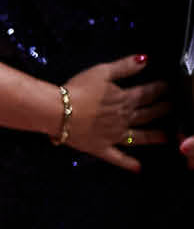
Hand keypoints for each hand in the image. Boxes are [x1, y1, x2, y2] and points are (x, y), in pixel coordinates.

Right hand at [61, 54, 169, 170]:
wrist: (58, 112)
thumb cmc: (77, 90)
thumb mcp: (101, 72)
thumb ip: (124, 67)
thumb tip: (145, 60)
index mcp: (125, 99)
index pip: (147, 93)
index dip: (159, 89)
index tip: (167, 87)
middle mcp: (125, 119)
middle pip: (147, 114)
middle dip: (161, 110)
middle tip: (171, 108)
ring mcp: (115, 136)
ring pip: (140, 137)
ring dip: (154, 137)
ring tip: (166, 138)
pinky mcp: (102, 148)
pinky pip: (118, 158)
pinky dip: (128, 164)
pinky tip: (138, 168)